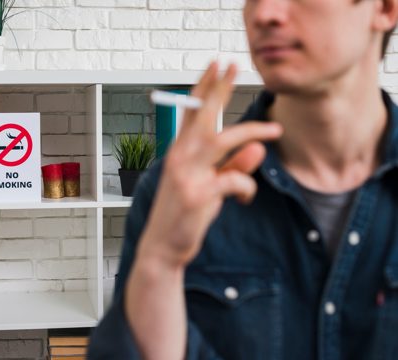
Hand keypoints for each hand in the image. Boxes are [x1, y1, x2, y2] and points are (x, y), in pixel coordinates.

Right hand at [138, 61, 282, 268]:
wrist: (163, 246)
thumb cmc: (185, 214)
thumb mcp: (210, 186)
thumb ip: (233, 166)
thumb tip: (259, 148)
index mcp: (179, 152)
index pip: (189, 113)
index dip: (202, 87)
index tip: (215, 65)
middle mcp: (179, 158)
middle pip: (202, 115)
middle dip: (218, 89)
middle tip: (232, 65)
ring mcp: (186, 175)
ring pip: (223, 140)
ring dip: (252, 132)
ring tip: (276, 129)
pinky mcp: (198, 194)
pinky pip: (235, 180)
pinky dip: (247, 188)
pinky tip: (244, 199)